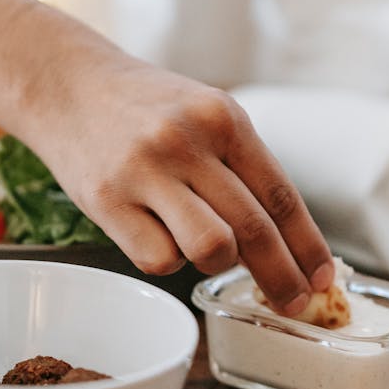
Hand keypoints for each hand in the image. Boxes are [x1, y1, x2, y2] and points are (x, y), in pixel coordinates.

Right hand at [29, 51, 333, 313]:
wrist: (65, 84)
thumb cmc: (144, 109)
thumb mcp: (203, 114)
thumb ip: (240, 167)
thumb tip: (285, 243)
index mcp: (223, 118)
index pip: (281, 196)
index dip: (308, 247)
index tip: (324, 279)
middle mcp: (187, 141)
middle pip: (254, 230)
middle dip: (282, 277)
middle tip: (293, 304)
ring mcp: (146, 171)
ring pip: (211, 249)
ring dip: (218, 266)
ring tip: (207, 255)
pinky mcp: (107, 201)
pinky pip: (159, 260)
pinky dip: (167, 262)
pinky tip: (157, 238)